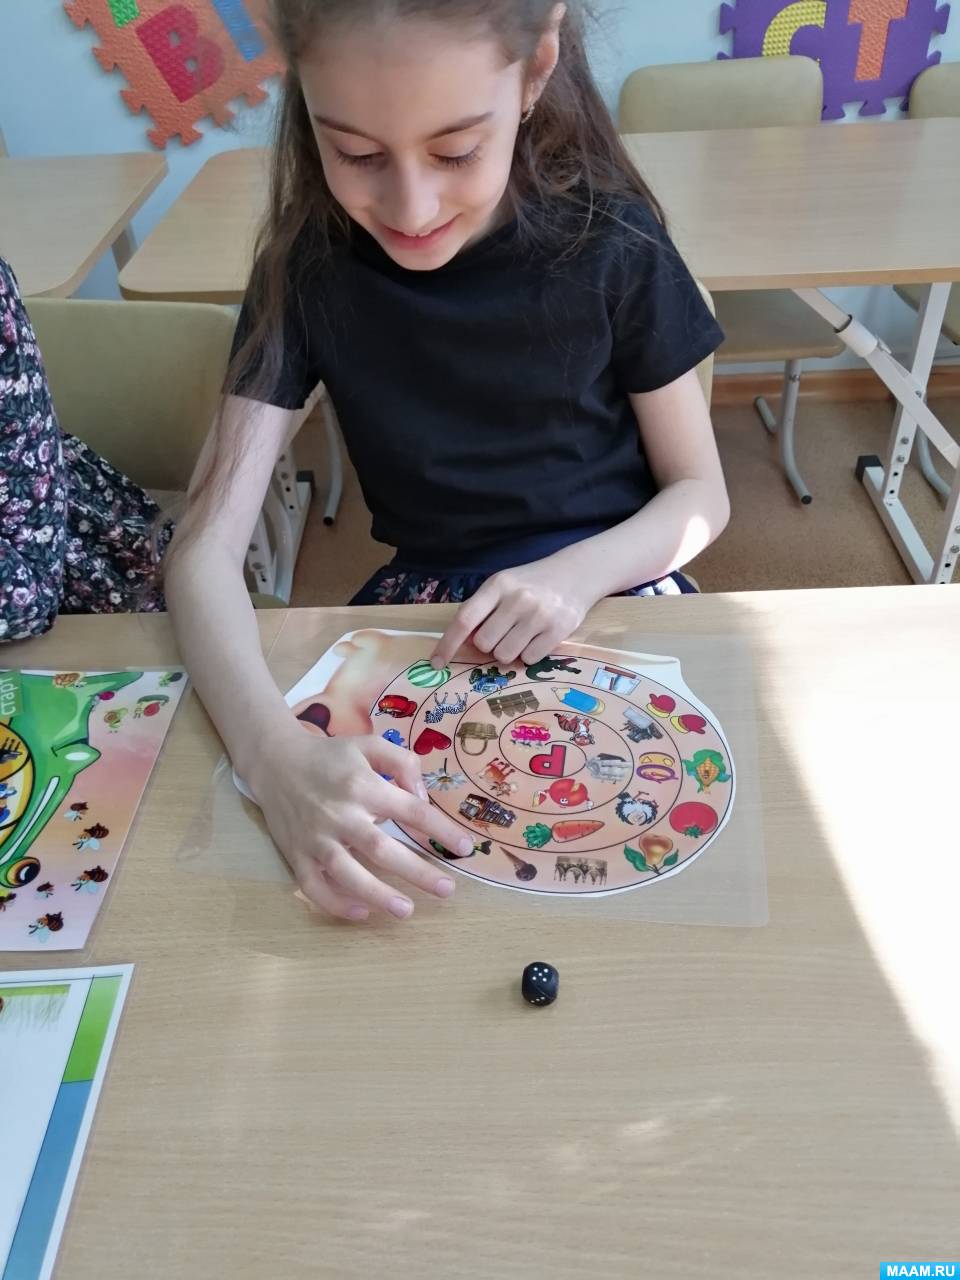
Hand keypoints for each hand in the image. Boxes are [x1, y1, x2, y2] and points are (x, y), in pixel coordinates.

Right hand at [249, 725, 473, 922]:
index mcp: (362, 785)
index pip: (410, 811)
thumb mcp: (368, 744)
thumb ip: (401, 762)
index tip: (465, 848)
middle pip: (382, 849)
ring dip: (378, 895)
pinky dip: (335, 904)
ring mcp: (316, 838)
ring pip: (347, 873)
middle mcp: (340, 814)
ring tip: (407, 911)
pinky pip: (314, 887)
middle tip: (448, 889)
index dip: (441, 830)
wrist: (275, 762)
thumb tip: (421, 796)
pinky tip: (361, 913)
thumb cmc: (330, 756)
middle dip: (418, 872)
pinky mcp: (296, 855)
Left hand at [431, 558, 595, 668]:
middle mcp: (517, 599)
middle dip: (489, 645)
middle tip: (503, 633)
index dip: (448, 644)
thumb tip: (464, 642)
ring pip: (505, 655)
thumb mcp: (503, 585)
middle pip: (484, 644)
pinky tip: (537, 638)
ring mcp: (538, 615)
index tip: (437, 662)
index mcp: (497, 586)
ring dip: (509, 651)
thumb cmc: (531, 583)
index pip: (464, 620)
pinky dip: (529, 654)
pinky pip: (529, 659)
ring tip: (522, 634)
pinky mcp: (558, 630)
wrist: (576, 574)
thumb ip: (482, 609)